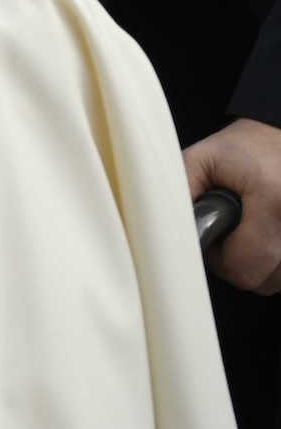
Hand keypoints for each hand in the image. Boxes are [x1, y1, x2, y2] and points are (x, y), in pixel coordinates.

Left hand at [186, 118, 280, 292]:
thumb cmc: (245, 147)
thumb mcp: (201, 158)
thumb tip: (161, 230)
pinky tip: (268, 240)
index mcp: (273, 200)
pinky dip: (277, 263)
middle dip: (239, 265)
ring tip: (250, 236)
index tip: (214, 237)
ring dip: (261, 267)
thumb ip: (179, 193)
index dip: (220, 260)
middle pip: (264, 280)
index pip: (244, 265)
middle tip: (231, 236)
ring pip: (279, 280)